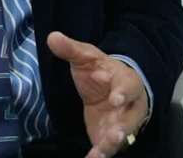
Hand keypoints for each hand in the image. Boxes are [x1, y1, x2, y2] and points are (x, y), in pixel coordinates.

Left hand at [47, 32, 148, 157]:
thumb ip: (72, 50)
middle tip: (115, 133)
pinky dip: (100, 154)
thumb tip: (52, 37)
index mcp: (126, 82)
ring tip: (104, 149)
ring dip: (113, 143)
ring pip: (122, 136)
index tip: (111, 94)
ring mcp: (121, 124)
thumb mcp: (87, 58)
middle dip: (123, 125)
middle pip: (130, 117)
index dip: (121, 91)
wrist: (112, 89)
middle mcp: (129, 106)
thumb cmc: (101, 72)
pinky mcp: (110, 138)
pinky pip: (108, 149)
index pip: (127, 86)